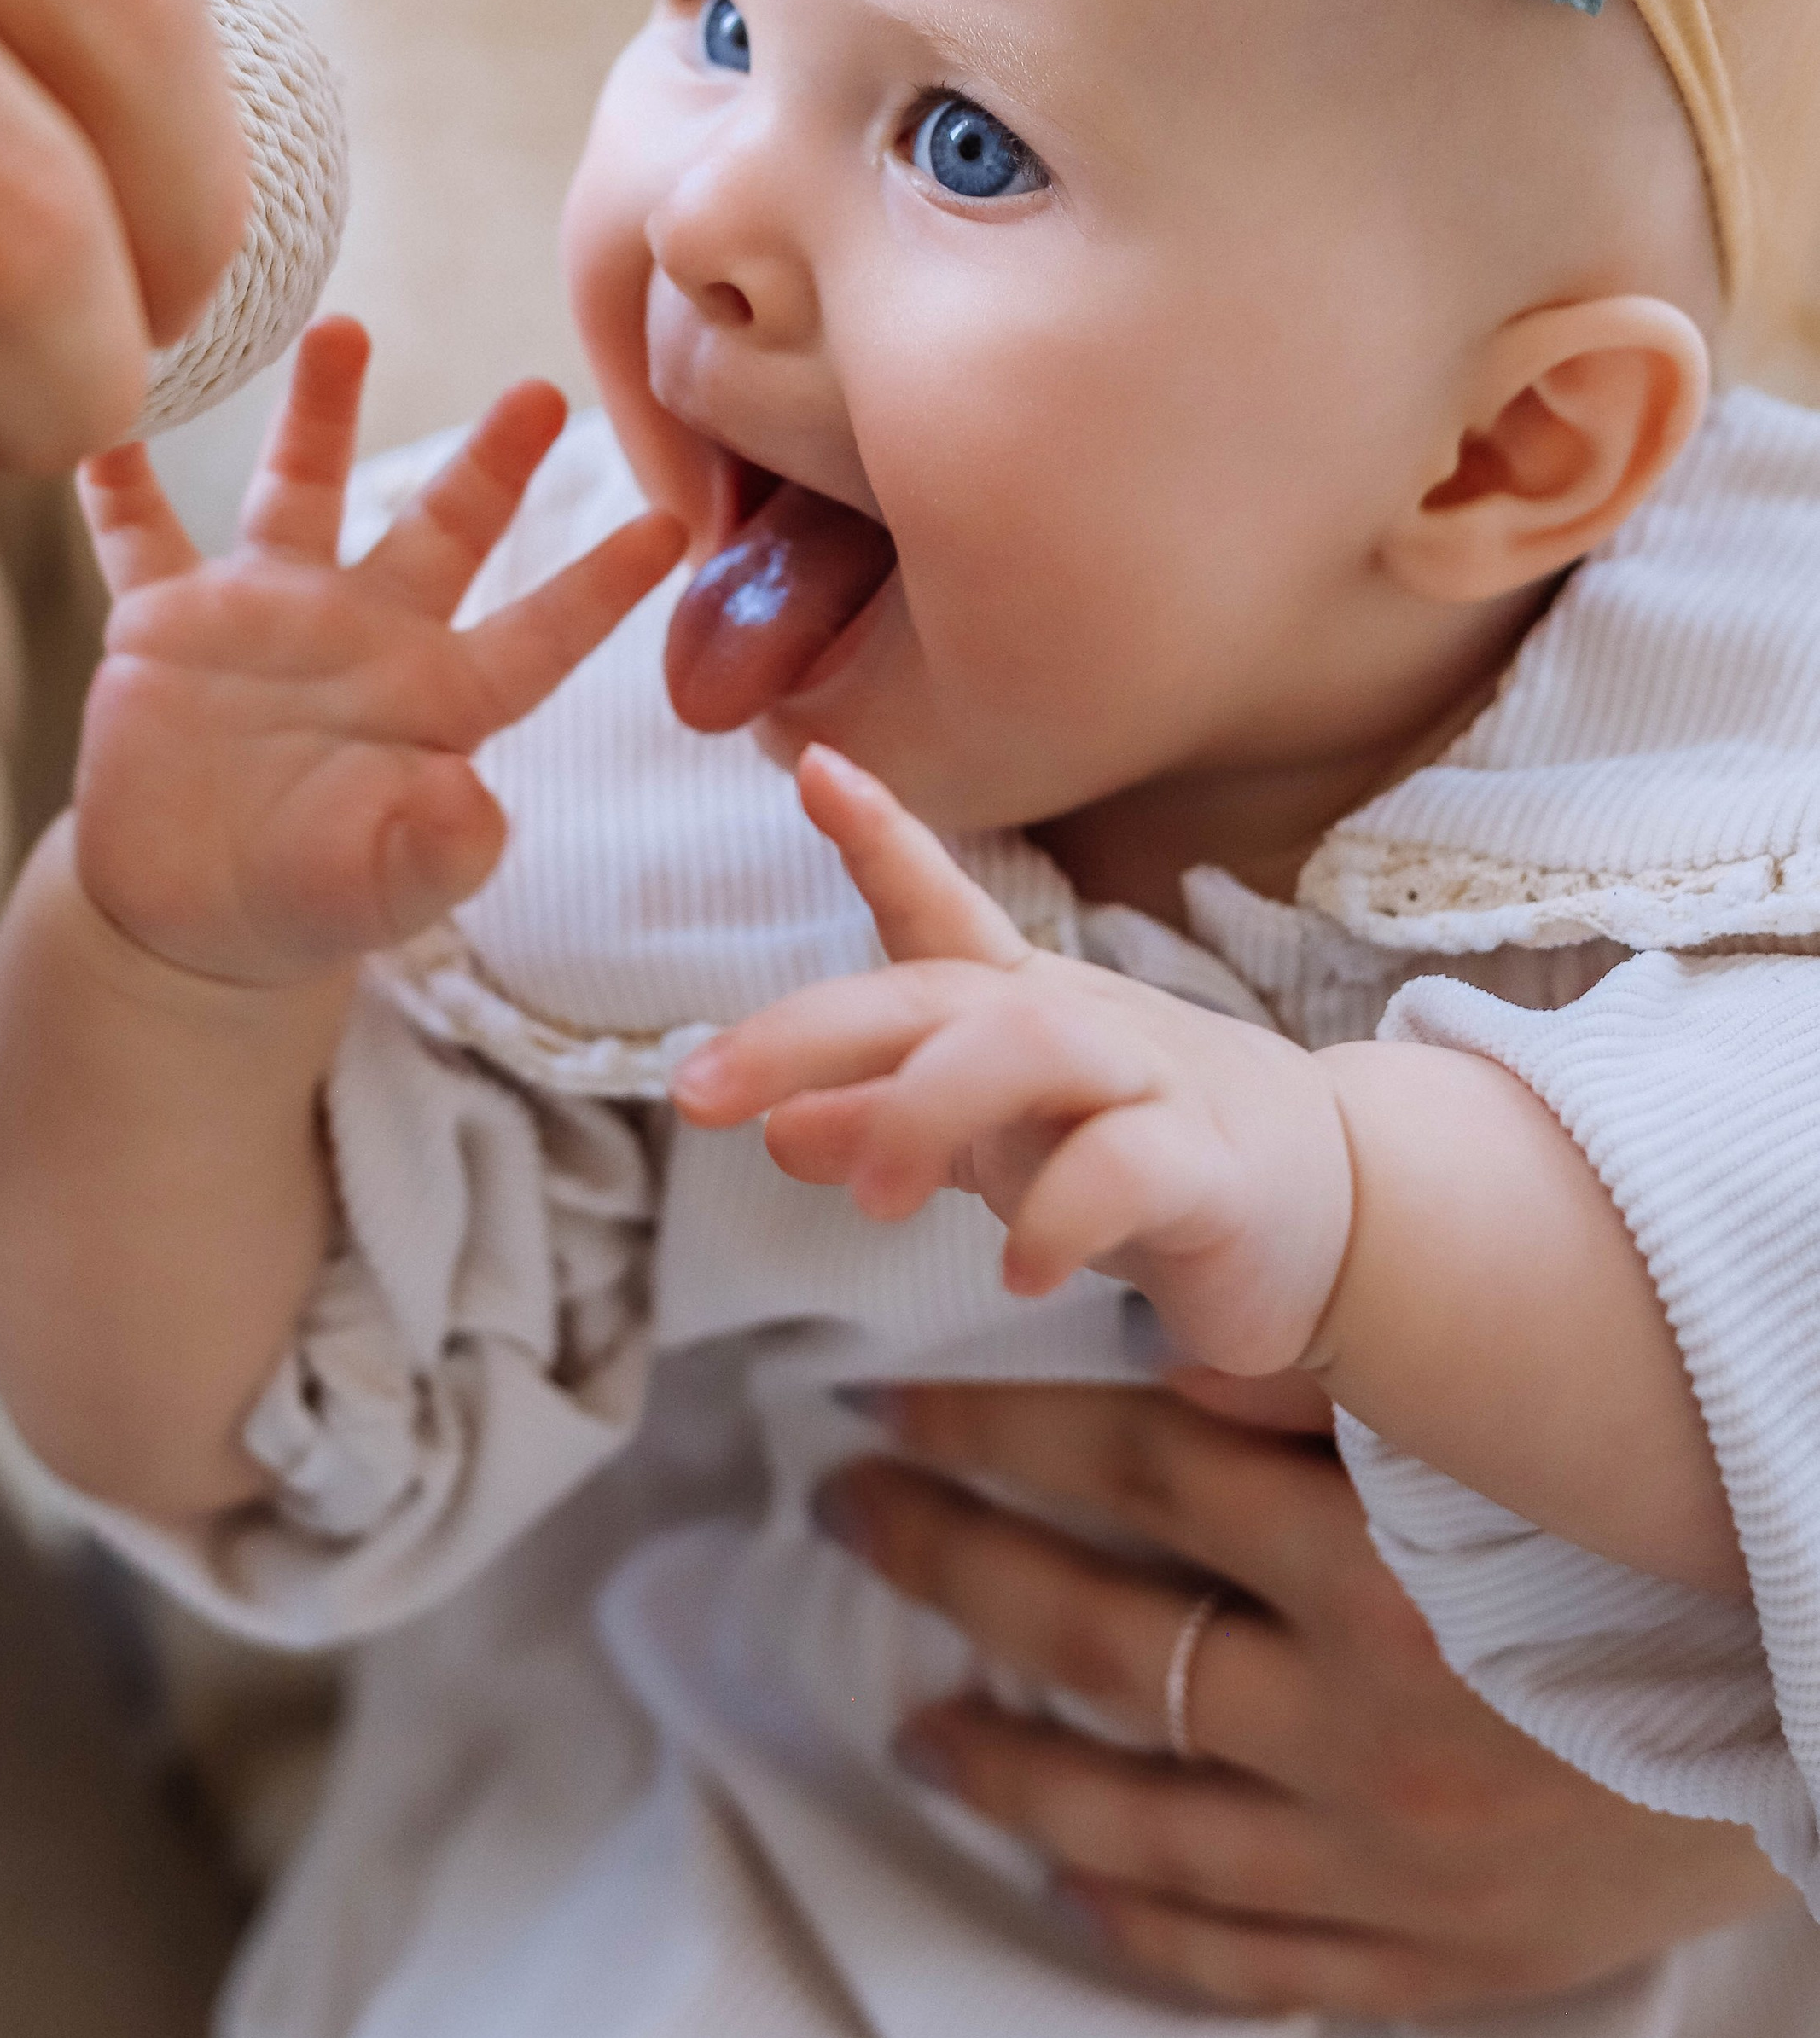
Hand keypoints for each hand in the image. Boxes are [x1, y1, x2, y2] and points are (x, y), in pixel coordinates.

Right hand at [73, 318, 682, 984]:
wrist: (193, 909)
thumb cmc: (314, 896)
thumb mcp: (387, 887)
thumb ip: (438, 851)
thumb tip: (474, 804)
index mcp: (438, 699)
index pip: (541, 634)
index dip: (602, 585)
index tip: (672, 528)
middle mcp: (366, 632)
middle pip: (444, 529)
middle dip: (492, 461)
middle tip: (541, 391)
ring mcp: (266, 614)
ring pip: (300, 491)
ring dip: (320, 412)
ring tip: (344, 330)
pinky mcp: (167, 622)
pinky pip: (141, 538)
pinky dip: (118, 487)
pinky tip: (106, 429)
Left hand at [677, 747, 1354, 1376]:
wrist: (1338, 1210)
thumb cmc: (1141, 1152)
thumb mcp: (997, 1138)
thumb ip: (886, 1123)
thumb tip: (771, 1125)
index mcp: (1018, 1002)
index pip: (935, 913)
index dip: (876, 838)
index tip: (809, 763)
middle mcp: (1078, 1022)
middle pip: (942, 992)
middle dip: (812, 1028)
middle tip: (700, 1096)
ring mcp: (1153, 1085)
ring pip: (1035, 1048)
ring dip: (929, 1110)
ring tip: (870, 1200)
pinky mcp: (1216, 1170)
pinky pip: (1134, 1170)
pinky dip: (1064, 1218)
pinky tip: (1015, 1273)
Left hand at [816, 1379, 1787, 2016]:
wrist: (1819, 1712)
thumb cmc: (1650, 1550)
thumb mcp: (1501, 1441)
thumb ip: (1337, 1387)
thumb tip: (1167, 1326)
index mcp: (1385, 1560)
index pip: (1133, 1475)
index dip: (992, 1429)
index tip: (883, 1395)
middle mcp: (1367, 1715)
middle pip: (1102, 1636)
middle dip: (951, 1566)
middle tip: (846, 1514)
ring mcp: (1387, 1856)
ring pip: (1141, 1818)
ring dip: (1005, 1761)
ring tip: (910, 1719)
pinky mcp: (1428, 1953)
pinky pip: (1248, 1954)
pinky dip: (1145, 1922)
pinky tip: (1061, 1880)